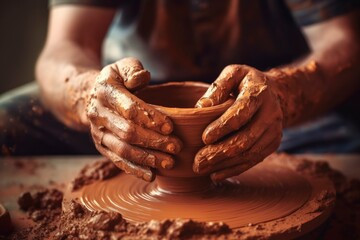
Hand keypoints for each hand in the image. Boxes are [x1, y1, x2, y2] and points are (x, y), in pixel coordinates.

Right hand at [86, 58, 181, 181]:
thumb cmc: (116, 80)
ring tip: (169, 163)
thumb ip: (133, 69)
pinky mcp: (101, 146)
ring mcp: (98, 132)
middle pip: (127, 132)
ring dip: (147, 158)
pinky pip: (117, 161)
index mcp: (105, 91)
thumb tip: (143, 77)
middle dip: (154, 141)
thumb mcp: (122, 66)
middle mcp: (98, 114)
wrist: (90, 96)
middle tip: (176, 147)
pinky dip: (134, 170)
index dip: (151, 118)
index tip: (171, 127)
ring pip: (123, 150)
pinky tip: (152, 175)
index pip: (129, 108)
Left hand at [193, 65, 283, 180]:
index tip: (204, 138)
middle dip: (219, 152)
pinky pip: (253, 160)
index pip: (240, 113)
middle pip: (245, 139)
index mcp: (258, 93)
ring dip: (224, 164)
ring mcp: (274, 130)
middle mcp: (271, 113)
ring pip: (249, 153)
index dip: (222, 127)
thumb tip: (201, 107)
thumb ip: (217, 87)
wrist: (273, 92)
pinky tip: (216, 174)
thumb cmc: (245, 82)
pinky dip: (234, 169)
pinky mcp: (272, 143)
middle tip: (197, 161)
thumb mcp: (233, 74)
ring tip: (201, 168)